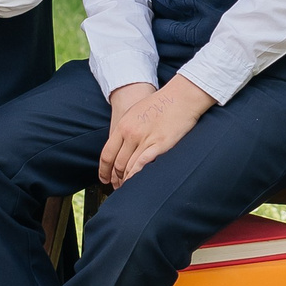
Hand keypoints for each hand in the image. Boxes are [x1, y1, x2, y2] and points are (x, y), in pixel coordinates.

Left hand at [99, 76, 215, 186]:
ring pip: (129, 167)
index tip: (104, 178)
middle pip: (118, 163)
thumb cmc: (162, 102)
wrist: (181, 96)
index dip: (104, 170)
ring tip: (127, 188)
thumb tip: (122, 144)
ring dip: (126, 180)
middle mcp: (131, 133)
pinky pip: (142, 165)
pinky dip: (136, 176)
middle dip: (115, 179)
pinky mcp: (160, 144)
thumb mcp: (136, 112)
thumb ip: (127, 128)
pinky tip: (136, 183)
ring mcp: (145, 139)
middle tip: (116, 187)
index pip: (107, 153)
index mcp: (123, 125)